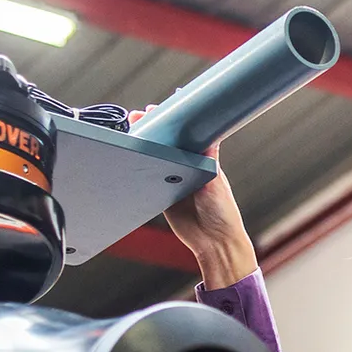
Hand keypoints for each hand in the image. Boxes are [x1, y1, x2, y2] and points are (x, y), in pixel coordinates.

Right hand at [131, 107, 256, 288]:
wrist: (213, 241)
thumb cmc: (222, 212)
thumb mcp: (215, 183)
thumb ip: (208, 162)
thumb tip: (210, 137)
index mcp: (203, 159)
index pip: (186, 134)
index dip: (172, 121)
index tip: (159, 110)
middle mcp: (188, 166)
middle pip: (167, 143)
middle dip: (153, 129)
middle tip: (138, 117)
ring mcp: (174, 179)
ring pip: (156, 158)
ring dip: (144, 146)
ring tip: (130, 130)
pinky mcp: (162, 194)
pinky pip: (149, 178)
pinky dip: (140, 169)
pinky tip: (129, 158)